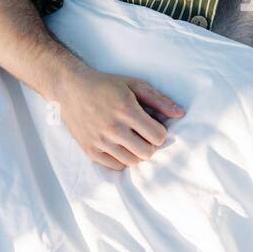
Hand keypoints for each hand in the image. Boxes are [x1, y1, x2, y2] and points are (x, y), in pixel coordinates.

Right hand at [53, 66, 184, 170]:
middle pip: (147, 152)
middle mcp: (113, 128)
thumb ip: (159, 100)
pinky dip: (122, 159)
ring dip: (137, 152)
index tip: (153, 125)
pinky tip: (120, 146)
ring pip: (132, 162)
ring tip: (132, 140)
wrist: (71, 89)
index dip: (160, 132)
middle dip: (150, 144)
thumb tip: (181, 114)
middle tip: (144, 135)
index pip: (158, 136)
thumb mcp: (134, 85)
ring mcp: (100, 141)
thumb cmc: (106, 85)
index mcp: (126, 110)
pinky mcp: (90, 150)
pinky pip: (116, 166)